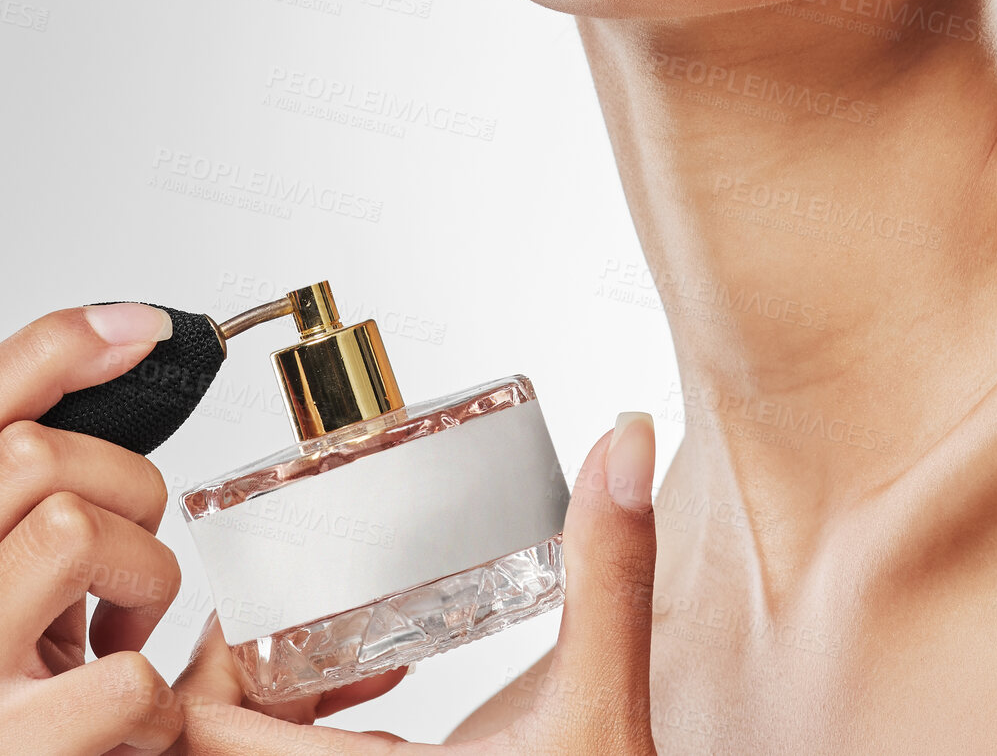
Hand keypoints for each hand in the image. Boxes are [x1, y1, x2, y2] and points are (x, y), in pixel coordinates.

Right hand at [0, 302, 185, 753]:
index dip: (61, 346)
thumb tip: (130, 330)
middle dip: (124, 489)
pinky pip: (121, 677)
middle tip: (127, 552)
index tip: (140, 330)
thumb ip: (46, 465)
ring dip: (140, 578)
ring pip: (71, 530)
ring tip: (123, 629)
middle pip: (32, 453)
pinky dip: (155, 698)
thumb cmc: (15, 677)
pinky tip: (131, 717)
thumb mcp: (21, 563)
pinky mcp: (14, 749)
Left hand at [171, 413, 658, 752]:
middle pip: (214, 741)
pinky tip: (387, 679)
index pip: (202, 735)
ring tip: (337, 621)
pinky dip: (318, 725)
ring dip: (281, 690)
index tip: (257, 589)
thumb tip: (621, 444)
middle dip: (247, 658)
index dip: (205, 657)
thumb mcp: (602, 715)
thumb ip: (607, 577)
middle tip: (297, 585)